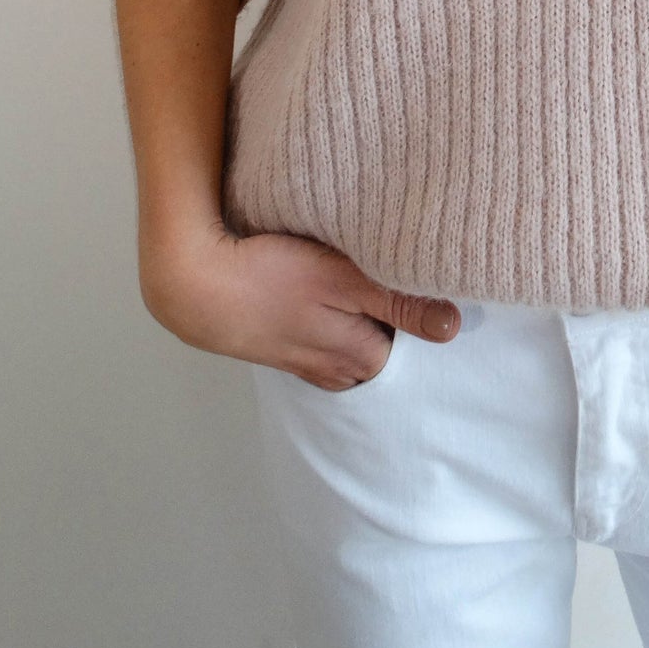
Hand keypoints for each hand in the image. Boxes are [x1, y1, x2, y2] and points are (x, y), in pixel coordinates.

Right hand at [139, 222, 461, 389]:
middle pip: (388, 354)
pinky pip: (326, 344)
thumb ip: (399, 301)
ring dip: (366, 326)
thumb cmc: (271, 276)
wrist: (195, 287)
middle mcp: (338, 371)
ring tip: (370, 290)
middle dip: (400, 328)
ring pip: (356, 351)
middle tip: (409, 284)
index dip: (427, 316)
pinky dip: (336, 327)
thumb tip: (453, 327)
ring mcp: (308, 363)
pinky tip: (331, 302)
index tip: (437, 286)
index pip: (417, 350)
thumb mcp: (343, 279)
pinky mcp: (284, 348)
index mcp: (361, 358)